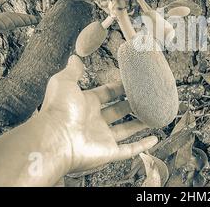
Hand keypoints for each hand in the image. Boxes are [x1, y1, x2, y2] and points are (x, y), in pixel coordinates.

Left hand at [40, 55, 157, 173]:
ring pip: (126, 130)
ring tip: (153, 114)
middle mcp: (94, 121)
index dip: (120, 87)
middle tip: (147, 97)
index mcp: (86, 104)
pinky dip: (142, 146)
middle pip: (118, 111)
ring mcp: (102, 138)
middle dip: (132, 104)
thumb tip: (74, 57)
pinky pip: (129, 150)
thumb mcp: (64, 83)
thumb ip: (73, 71)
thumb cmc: (57, 111)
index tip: (134, 81)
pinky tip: (154, 138)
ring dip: (140, 123)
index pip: (107, 93)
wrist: (55, 140)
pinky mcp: (109, 152)